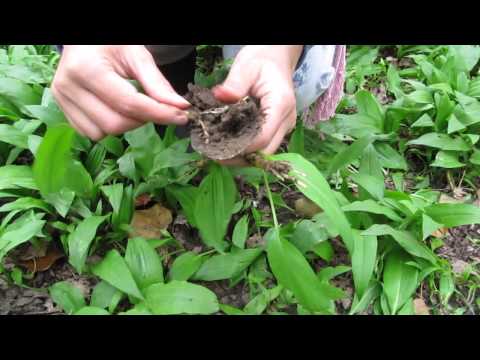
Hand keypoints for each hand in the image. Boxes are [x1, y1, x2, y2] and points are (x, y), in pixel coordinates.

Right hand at [52, 45, 189, 139]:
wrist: (84, 41)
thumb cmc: (112, 43)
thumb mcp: (137, 55)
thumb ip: (157, 83)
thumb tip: (181, 107)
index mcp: (87, 68)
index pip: (129, 104)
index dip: (159, 114)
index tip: (181, 116)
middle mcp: (68, 87)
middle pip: (116, 123)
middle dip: (142, 120)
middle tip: (155, 107)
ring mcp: (62, 100)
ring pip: (104, 132)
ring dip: (126, 124)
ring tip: (132, 104)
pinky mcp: (62, 110)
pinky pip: (92, 133)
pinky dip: (109, 127)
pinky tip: (116, 109)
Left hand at [213, 45, 302, 164]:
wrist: (275, 59)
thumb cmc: (261, 61)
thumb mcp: (246, 66)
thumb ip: (234, 83)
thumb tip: (219, 96)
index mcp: (280, 104)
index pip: (263, 138)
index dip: (241, 148)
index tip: (217, 149)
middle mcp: (287, 120)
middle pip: (265, 151)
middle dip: (240, 157)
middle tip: (213, 155)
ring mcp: (284, 127)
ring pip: (265, 152)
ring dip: (243, 157)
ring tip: (218, 154)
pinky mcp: (278, 129)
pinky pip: (263, 146)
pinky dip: (247, 150)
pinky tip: (229, 147)